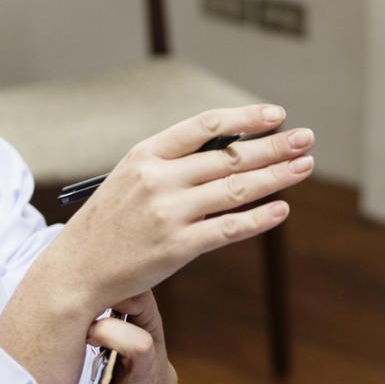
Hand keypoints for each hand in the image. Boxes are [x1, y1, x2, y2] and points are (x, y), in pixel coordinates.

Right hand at [52, 105, 313, 307]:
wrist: (77, 268)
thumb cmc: (110, 222)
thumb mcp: (131, 178)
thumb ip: (173, 163)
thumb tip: (230, 150)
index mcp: (145, 155)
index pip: (203, 126)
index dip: (244, 118)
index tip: (276, 115)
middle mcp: (158, 179)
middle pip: (228, 156)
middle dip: (274, 146)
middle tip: (307, 137)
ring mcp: (169, 213)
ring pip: (236, 189)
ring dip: (276, 176)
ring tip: (304, 166)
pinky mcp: (178, 246)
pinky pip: (228, 228)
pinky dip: (259, 218)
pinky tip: (281, 209)